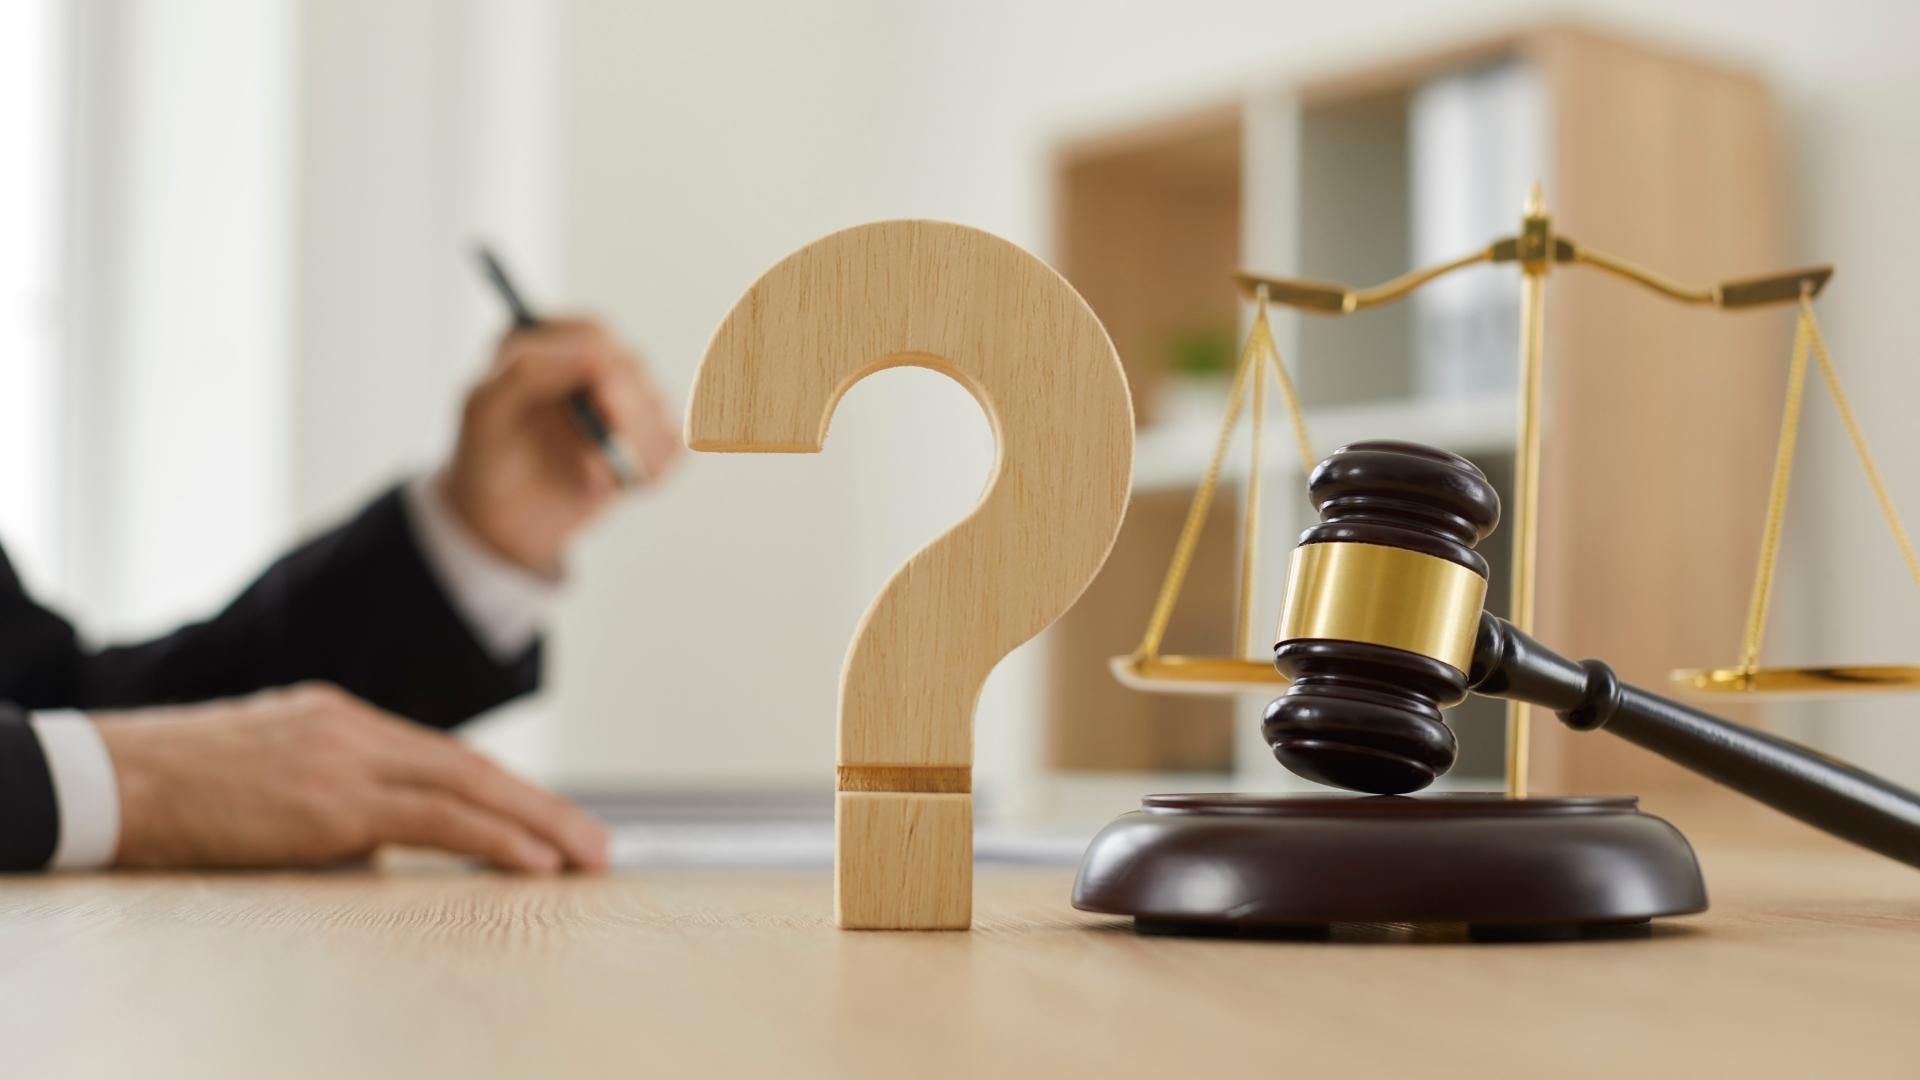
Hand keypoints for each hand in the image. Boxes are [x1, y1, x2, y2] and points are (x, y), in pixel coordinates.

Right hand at [96, 683, 610, 872]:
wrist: (113, 775)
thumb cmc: (178, 789)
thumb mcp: (269, 779)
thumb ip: (333, 801)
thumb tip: (377, 848)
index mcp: (343, 719)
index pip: (442, 757)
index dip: (502, 792)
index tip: (547, 821)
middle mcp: (357, 729)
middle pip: (472, 767)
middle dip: (542, 808)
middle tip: (596, 844)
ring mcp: (349, 758)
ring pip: (469, 787)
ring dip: (538, 825)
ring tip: (586, 858)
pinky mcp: (336, 801)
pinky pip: (438, 818)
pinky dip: (495, 837)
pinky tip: (536, 862)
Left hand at [445, 318, 680, 572]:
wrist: (499, 519)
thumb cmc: (485, 454)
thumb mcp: (484, 407)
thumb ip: (530, 371)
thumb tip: (596, 355)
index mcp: (550, 345)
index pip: (595, 335)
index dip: (605, 362)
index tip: (602, 395)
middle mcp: (590, 369)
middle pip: (634, 369)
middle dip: (626, 408)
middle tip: (607, 443)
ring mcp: (621, 405)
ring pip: (658, 407)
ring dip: (636, 443)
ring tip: (592, 476)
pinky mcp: (641, 444)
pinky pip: (671, 447)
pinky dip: (652, 466)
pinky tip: (619, 485)